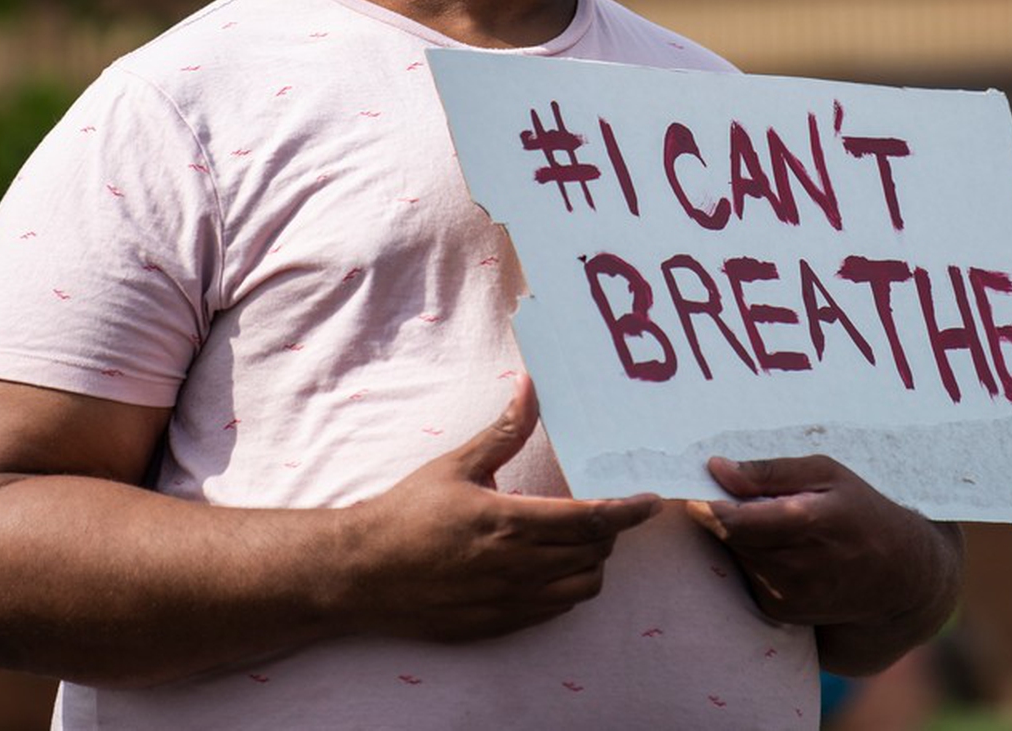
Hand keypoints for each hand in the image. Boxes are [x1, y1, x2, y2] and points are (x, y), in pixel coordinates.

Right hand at [348, 374, 660, 642]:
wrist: (362, 572)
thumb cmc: (406, 513)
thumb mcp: (456, 465)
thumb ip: (503, 431)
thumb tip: (530, 388)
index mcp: (508, 522)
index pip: (590, 520)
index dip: (627, 512)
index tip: (648, 502)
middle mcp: (516, 566)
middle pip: (594, 554)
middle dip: (609, 533)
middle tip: (604, 511)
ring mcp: (509, 600)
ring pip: (582, 588)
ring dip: (591, 563)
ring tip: (580, 540)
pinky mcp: (498, 623)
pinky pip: (554, 610)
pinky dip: (566, 587)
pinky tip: (551, 566)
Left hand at [686, 454, 961, 674]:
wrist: (901, 577)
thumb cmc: (860, 512)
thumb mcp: (826, 474)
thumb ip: (768, 471)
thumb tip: (716, 467)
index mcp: (808, 523)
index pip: (734, 521)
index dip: (706, 505)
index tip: (694, 489)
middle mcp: (796, 566)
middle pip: (728, 539)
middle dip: (719, 516)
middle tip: (727, 497)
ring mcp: (788, 594)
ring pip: (735, 557)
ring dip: (736, 537)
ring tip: (765, 521)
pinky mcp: (781, 611)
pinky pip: (746, 576)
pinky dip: (750, 558)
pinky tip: (775, 547)